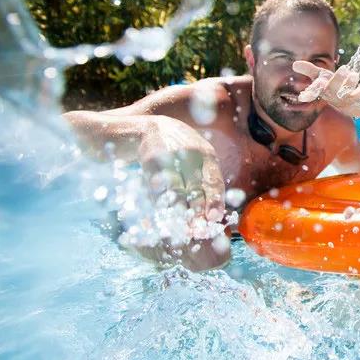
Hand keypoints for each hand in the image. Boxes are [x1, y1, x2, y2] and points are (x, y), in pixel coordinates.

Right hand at [137, 116, 226, 248]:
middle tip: (197, 231)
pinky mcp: (150, 158)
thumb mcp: (196, 159)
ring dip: (178, 211)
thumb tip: (213, 214)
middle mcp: (191, 152)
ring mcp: (170, 153)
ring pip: (176, 189)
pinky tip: (162, 215)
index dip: (214, 200)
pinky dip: (160, 202)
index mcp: (206, 153)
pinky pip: (157, 185)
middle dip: (196, 212)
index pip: (213, 180)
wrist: (145, 129)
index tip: (214, 217)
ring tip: (181, 230)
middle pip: (195, 187)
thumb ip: (205, 181)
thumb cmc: (176, 150)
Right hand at [293, 61, 359, 109]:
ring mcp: (344, 100)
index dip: (315, 88)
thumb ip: (310, 70)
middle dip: (337, 80)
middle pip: (333, 90)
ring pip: (346, 93)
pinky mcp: (356, 101)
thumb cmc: (335, 86)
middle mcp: (332, 97)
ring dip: (350, 83)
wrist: (355, 103)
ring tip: (355, 74)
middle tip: (344, 68)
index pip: (316, 91)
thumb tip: (294, 64)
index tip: (317, 82)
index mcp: (322, 91)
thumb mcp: (322, 77)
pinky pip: (359, 97)